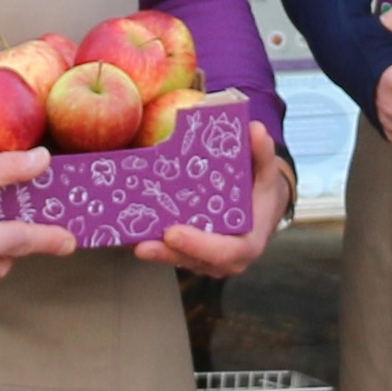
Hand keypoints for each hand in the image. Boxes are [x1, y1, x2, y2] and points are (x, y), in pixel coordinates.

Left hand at [139, 135, 292, 275]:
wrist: (259, 207)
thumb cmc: (261, 190)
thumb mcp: (266, 172)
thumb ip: (262, 153)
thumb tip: (255, 129)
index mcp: (248, 244)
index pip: (227, 252)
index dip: (200, 246)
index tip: (173, 232)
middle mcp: (226, 259)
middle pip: (195, 261)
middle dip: (167, 253)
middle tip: (141, 244)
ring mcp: (206, 260)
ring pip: (177, 259)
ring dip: (153, 252)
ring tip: (127, 240)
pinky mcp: (190, 254)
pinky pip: (169, 253)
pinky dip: (150, 245)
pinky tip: (125, 236)